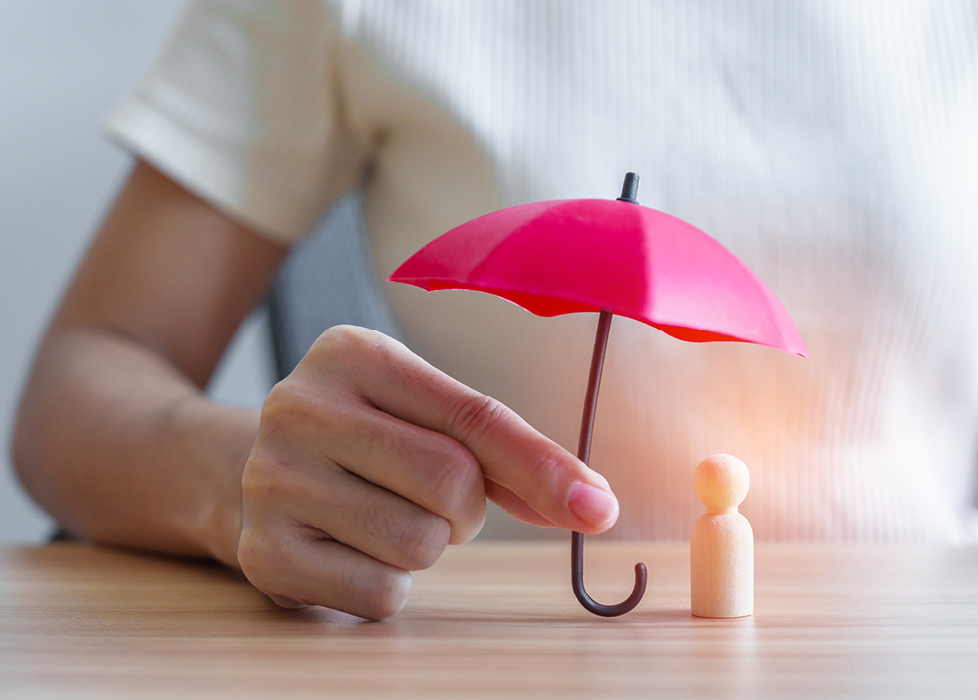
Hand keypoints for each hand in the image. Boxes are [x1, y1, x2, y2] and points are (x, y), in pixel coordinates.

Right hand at [236, 325, 618, 618]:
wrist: (241, 473)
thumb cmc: (366, 440)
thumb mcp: (423, 416)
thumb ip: (506, 454)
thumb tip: (592, 505)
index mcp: (351, 352)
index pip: (475, 415)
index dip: (543, 467)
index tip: (597, 508)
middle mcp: (299, 406)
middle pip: (451, 482)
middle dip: (467, 508)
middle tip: (434, 499)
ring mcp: (271, 481)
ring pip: (420, 542)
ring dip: (428, 544)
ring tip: (386, 516)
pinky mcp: (263, 552)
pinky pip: (382, 592)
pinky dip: (389, 584)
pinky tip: (352, 549)